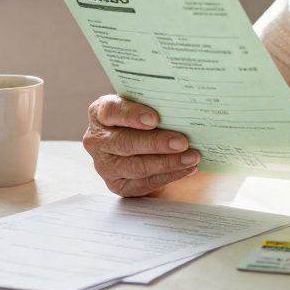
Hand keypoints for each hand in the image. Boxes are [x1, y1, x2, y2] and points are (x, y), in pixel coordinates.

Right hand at [83, 94, 199, 196]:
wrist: (137, 144)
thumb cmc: (141, 120)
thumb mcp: (143, 106)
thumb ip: (154, 104)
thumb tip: (183, 107)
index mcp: (100, 113)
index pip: (111, 111)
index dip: (132, 115)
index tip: (155, 119)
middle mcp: (97, 140)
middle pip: (125, 143)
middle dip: (156, 143)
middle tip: (183, 142)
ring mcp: (104, 165)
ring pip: (136, 166)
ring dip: (167, 162)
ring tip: (191, 157)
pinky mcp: (117, 184)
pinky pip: (144, 183)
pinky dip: (169, 176)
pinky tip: (186, 169)